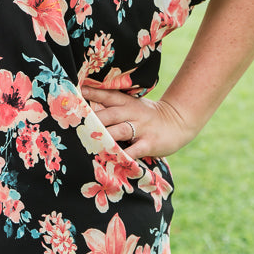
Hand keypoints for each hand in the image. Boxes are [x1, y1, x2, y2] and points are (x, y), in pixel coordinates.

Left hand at [80, 82, 194, 158]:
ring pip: (120, 131)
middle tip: (75, 124)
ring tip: (89, 142)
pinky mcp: (150, 143)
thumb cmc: (148, 115)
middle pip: (109, 114)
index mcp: (126, 102)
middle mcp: (132, 113)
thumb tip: (86, 105)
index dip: (91, 94)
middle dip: (93, 119)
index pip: (106, 95)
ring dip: (105, 136)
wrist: (178, 121)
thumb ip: (113, 105)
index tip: (75, 94)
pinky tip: (114, 159)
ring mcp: (142, 128)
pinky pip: (135, 150)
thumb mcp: (133, 105)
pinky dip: (124, 155)